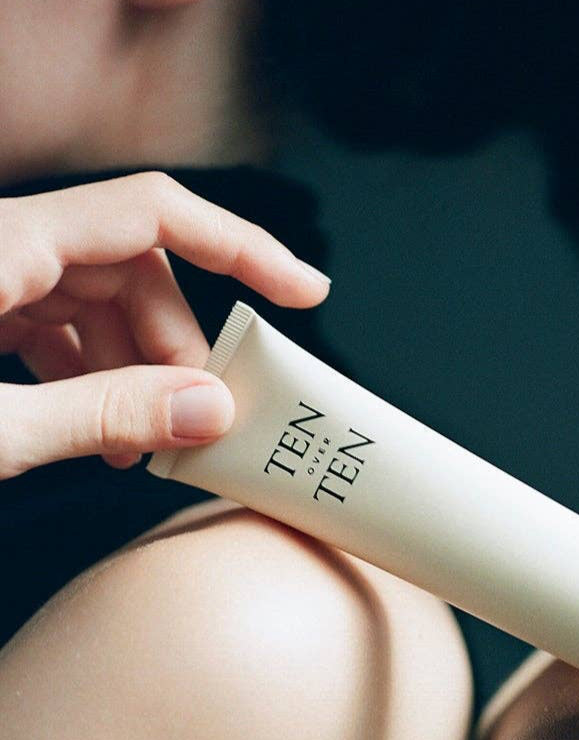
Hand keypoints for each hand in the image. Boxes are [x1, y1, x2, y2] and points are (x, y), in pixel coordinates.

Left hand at [0, 172, 329, 476]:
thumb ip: (98, 414)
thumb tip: (209, 409)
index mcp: (5, 243)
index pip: (156, 212)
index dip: (243, 248)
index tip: (303, 292)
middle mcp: (6, 244)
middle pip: (135, 269)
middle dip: (179, 345)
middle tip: (200, 416)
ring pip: (102, 301)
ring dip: (137, 370)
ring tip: (137, 442)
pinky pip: (61, 322)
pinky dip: (93, 373)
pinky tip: (96, 427)